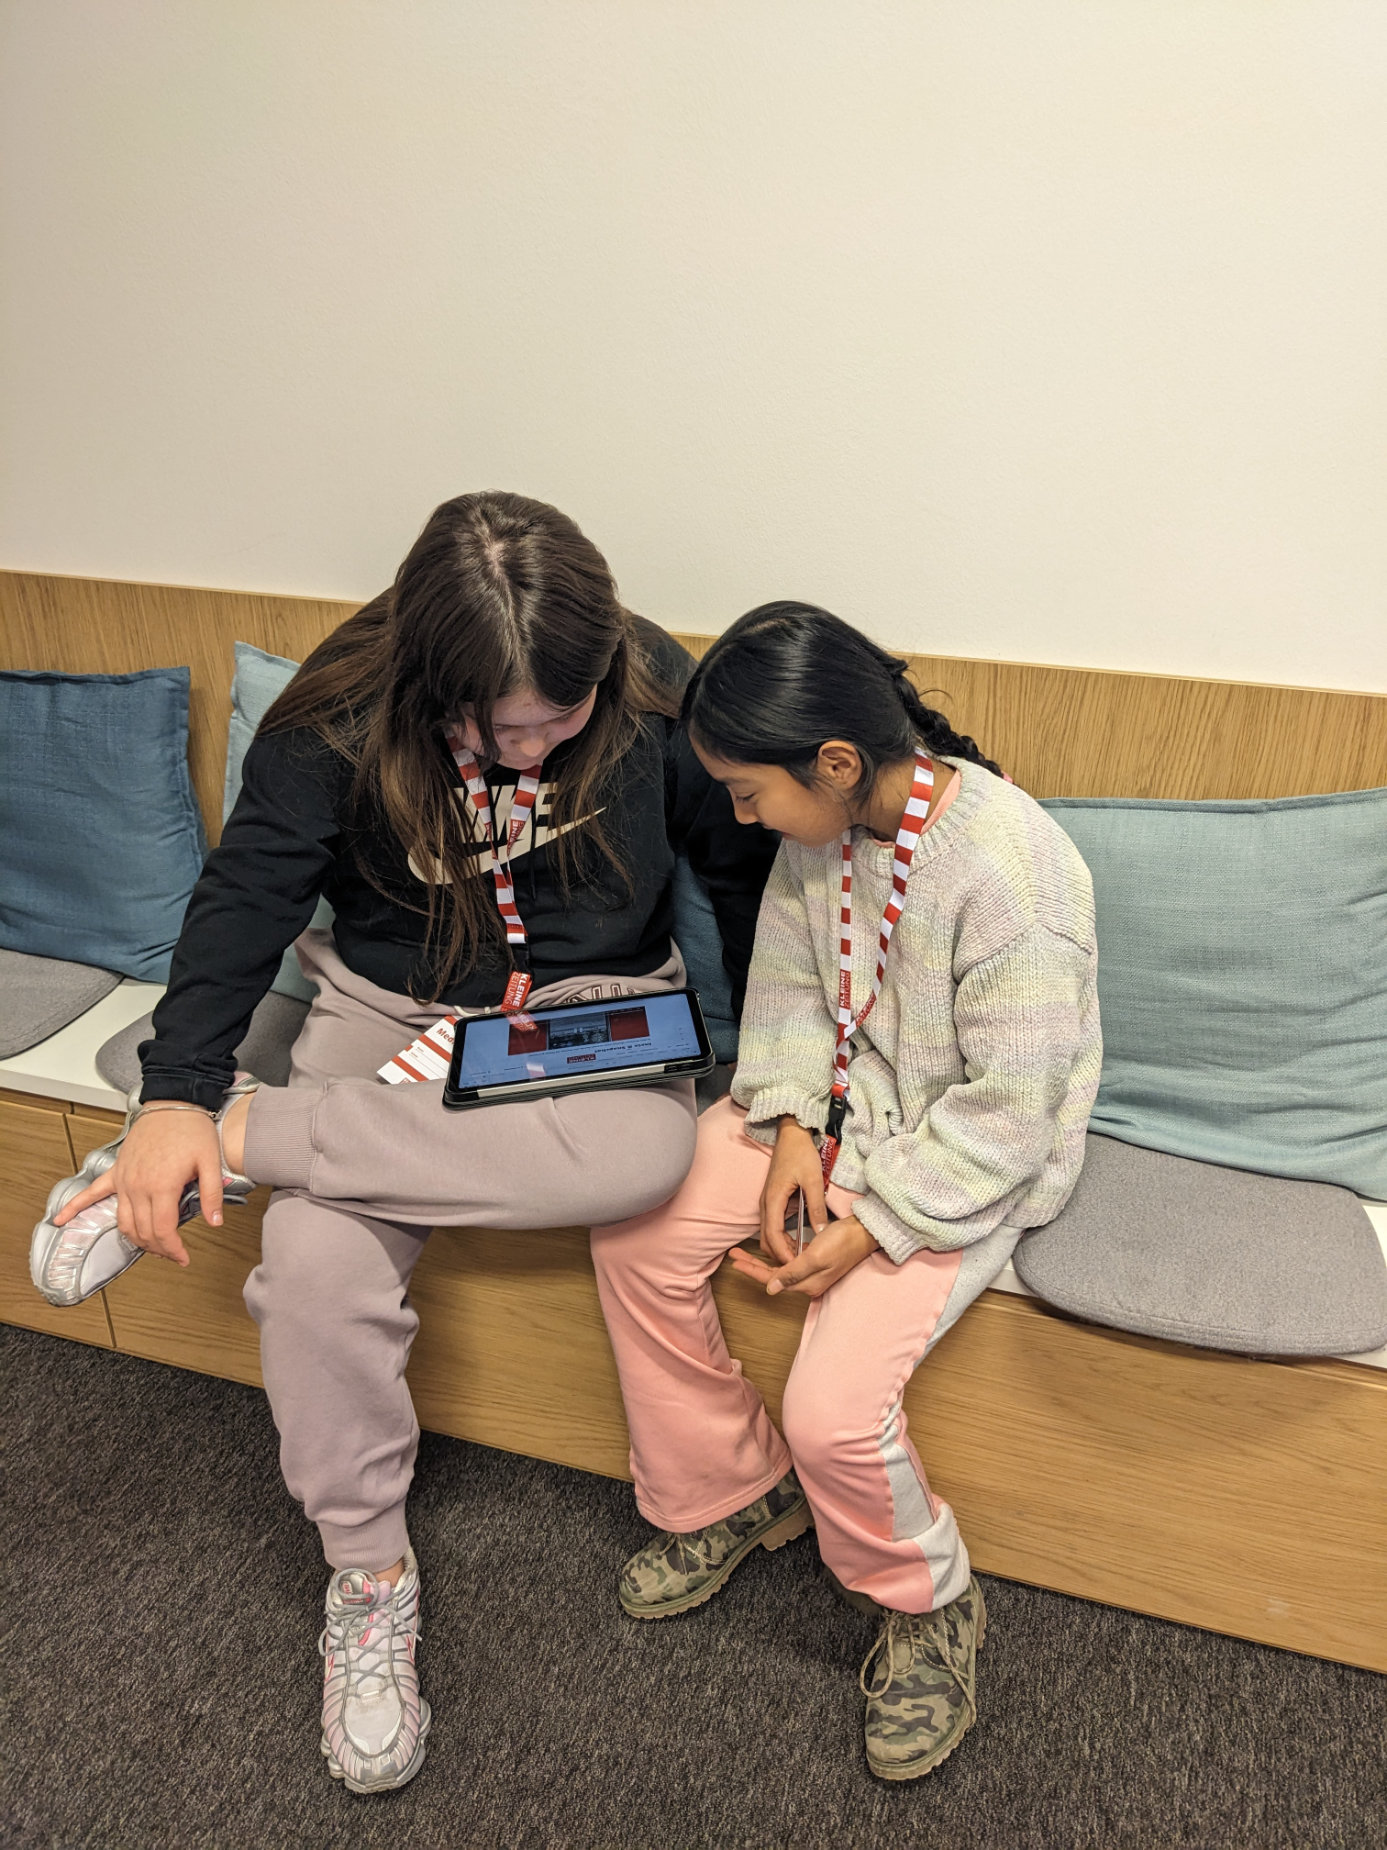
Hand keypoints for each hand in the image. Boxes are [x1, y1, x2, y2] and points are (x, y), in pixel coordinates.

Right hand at [54, 1109, 224, 1267]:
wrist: (173, 1103)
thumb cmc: (192, 1129)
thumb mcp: (211, 1161)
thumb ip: (211, 1194)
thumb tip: (215, 1222)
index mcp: (162, 1186)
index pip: (162, 1231)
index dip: (173, 1249)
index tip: (183, 1257)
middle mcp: (138, 1186)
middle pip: (142, 1231)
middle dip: (158, 1248)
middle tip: (173, 1253)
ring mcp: (124, 1179)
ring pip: (123, 1222)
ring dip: (135, 1239)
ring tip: (151, 1246)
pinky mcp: (116, 1171)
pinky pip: (92, 1192)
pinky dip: (75, 1207)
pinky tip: (61, 1219)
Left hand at [728, 1214, 878, 1298]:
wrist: (865, 1233)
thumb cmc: (842, 1242)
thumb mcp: (815, 1257)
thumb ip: (792, 1273)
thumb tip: (770, 1288)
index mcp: (807, 1283)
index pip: (772, 1279)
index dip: (752, 1270)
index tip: (735, 1261)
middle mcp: (809, 1282)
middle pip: (774, 1275)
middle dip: (753, 1265)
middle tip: (734, 1254)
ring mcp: (814, 1273)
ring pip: (781, 1269)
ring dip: (763, 1260)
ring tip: (746, 1253)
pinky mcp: (817, 1263)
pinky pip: (791, 1263)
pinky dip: (778, 1256)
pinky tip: (772, 1249)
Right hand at [758, 1117, 830, 1263]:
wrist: (791, 1134)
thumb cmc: (801, 1154)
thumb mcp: (813, 1180)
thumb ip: (817, 1206)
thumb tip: (821, 1231)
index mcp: (773, 1200)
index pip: (773, 1236)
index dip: (783, 1254)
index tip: (797, 1265)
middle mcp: (765, 1204)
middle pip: (766, 1239)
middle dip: (780, 1256)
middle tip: (800, 1266)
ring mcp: (767, 1202)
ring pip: (767, 1234)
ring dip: (780, 1247)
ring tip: (800, 1255)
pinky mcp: (771, 1200)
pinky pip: (771, 1226)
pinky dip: (780, 1238)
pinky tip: (796, 1240)